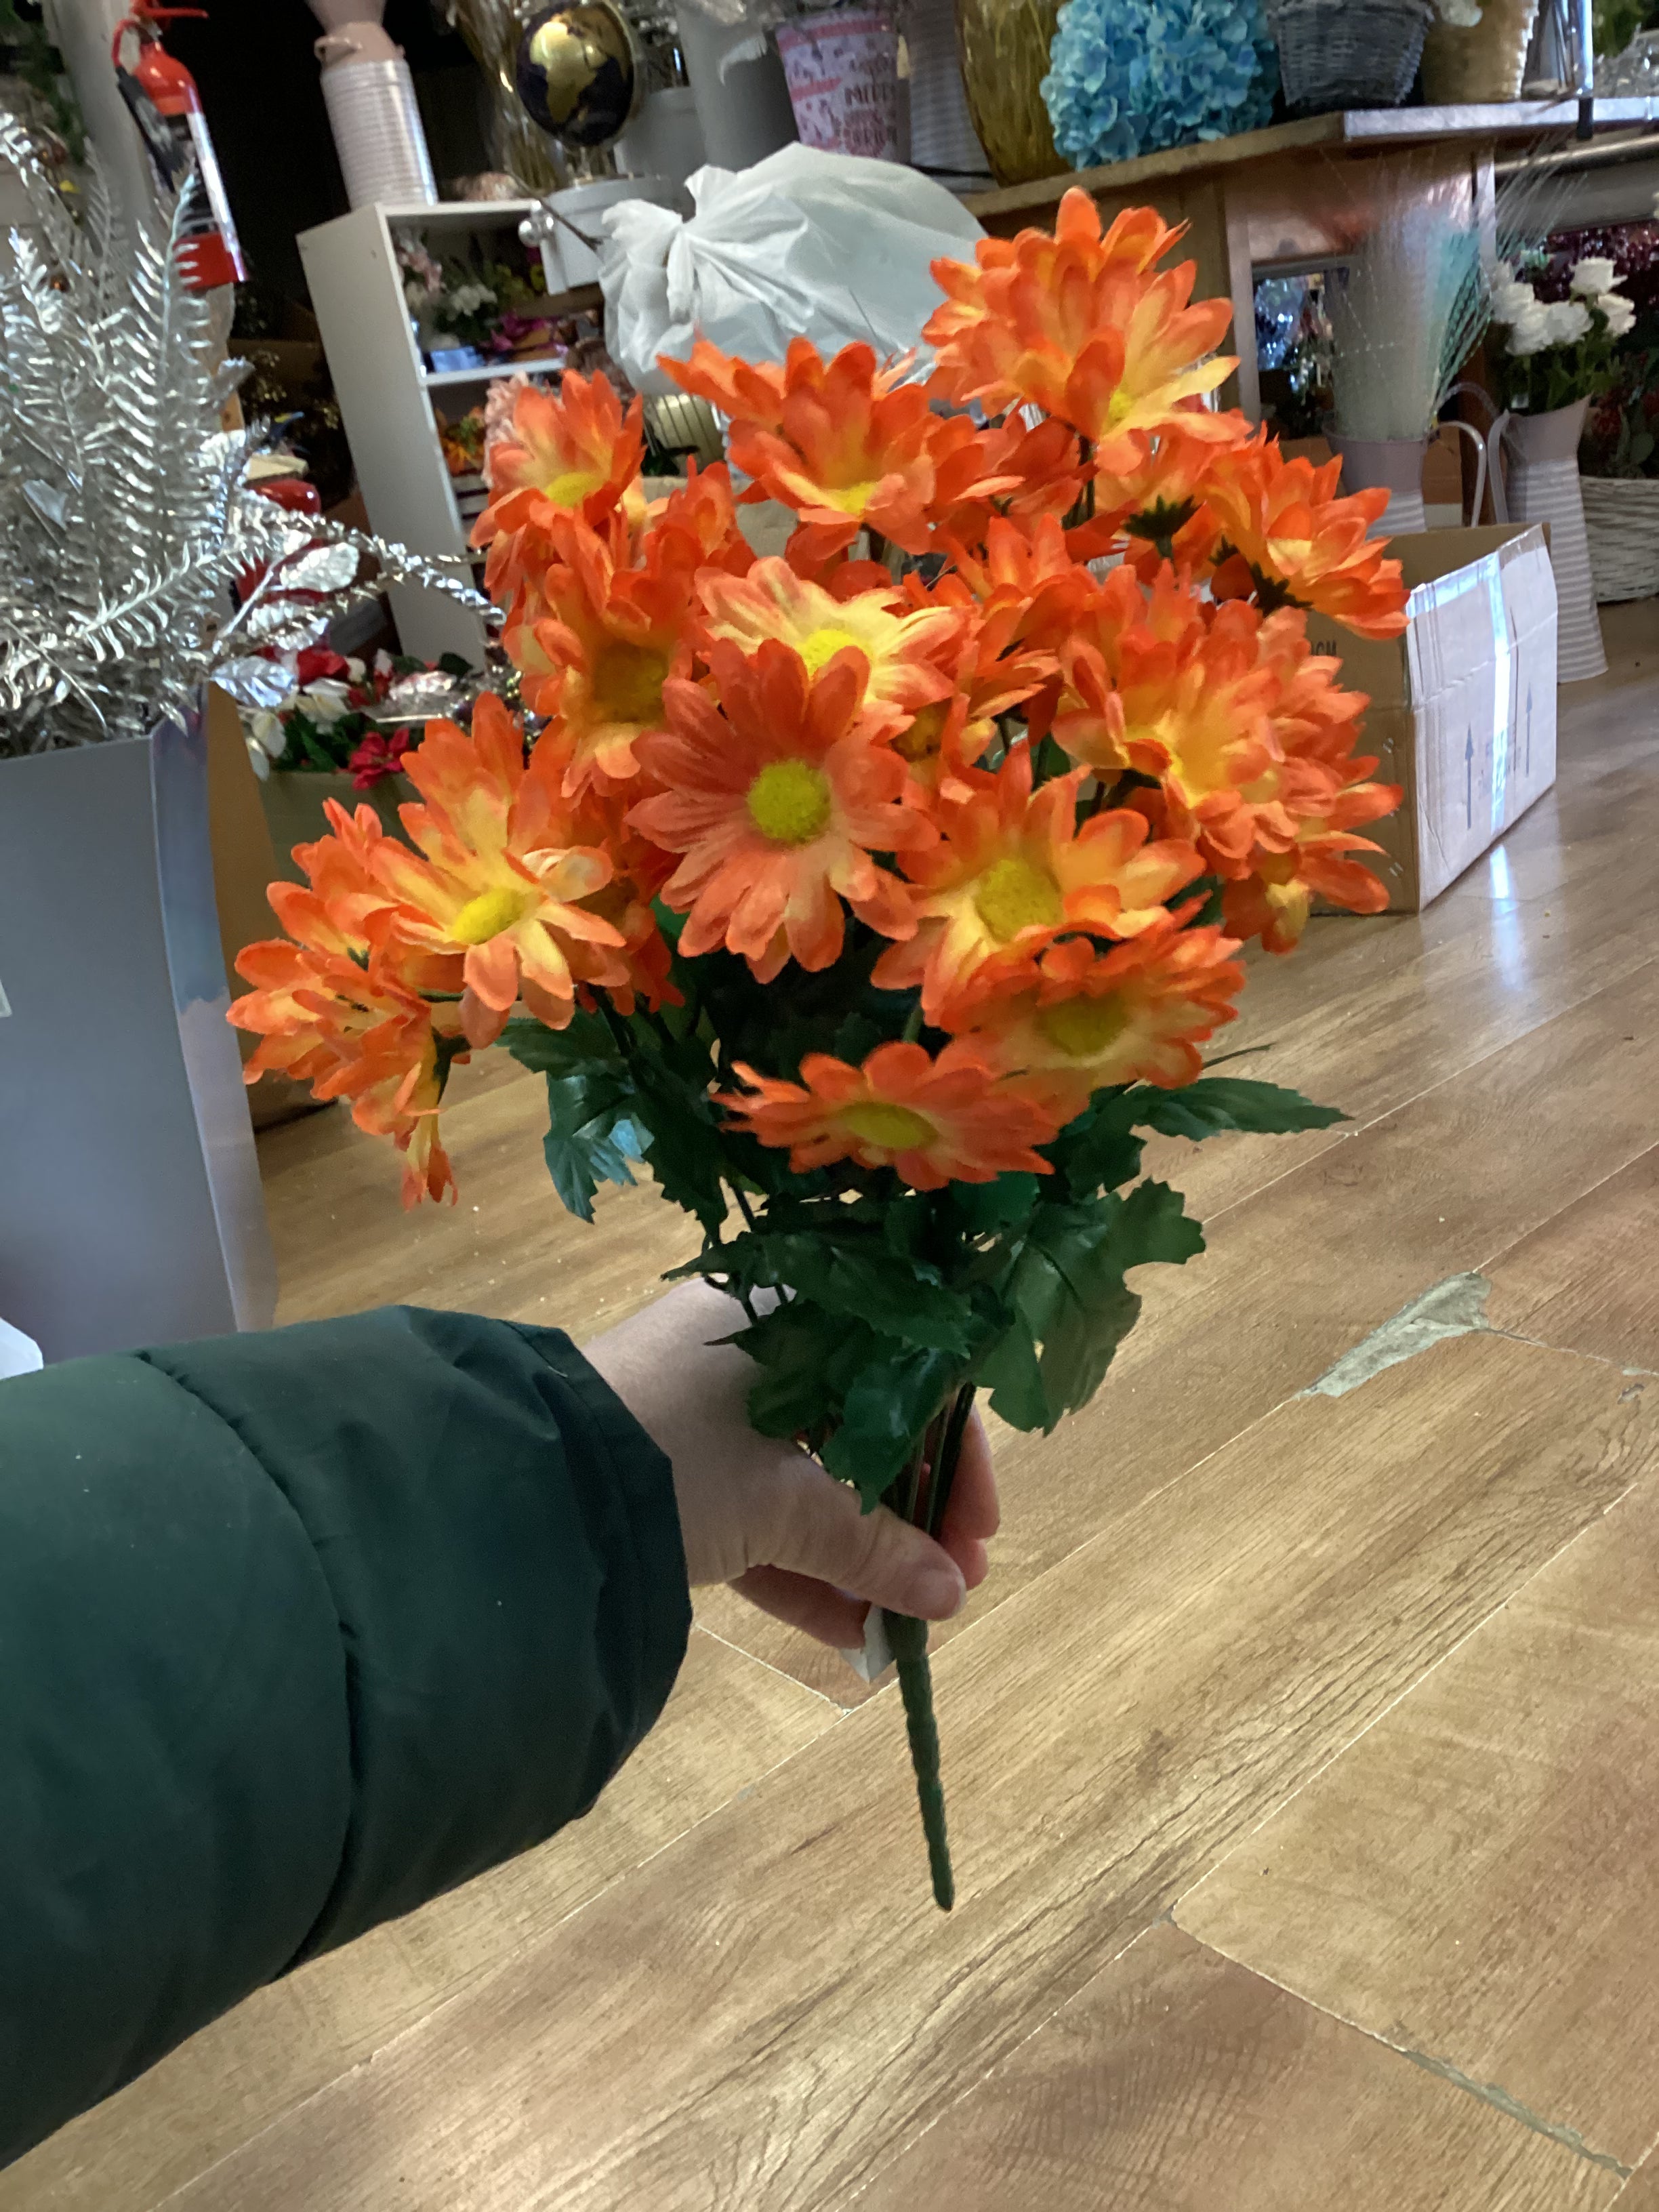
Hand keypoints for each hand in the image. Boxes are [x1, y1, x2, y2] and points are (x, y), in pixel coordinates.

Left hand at [583, 1280, 998, 1648]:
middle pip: (857, 1431)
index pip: (901, 1373)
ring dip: (861, 1553)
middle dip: (908, 1517)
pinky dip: (798, 1567)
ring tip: (910, 1622)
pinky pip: (753, 1515)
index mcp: (787, 1315)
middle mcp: (749, 1349)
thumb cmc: (676, 1455)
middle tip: (953, 1585)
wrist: (524, 1485)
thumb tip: (952, 1594)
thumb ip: (873, 1548)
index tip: (979, 1529)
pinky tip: (849, 1632)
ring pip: (805, 1481)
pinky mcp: (667, 1471)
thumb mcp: (784, 1503)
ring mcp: (704, 1412)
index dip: (952, 1454)